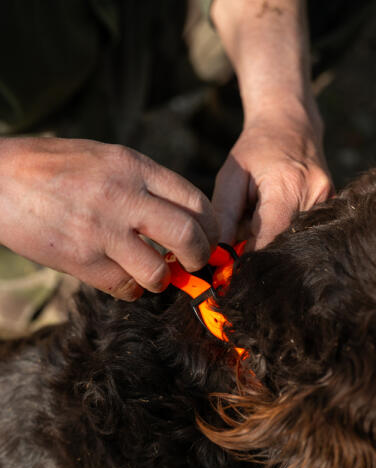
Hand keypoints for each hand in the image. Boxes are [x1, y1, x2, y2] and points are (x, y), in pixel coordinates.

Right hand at [0, 137, 218, 299]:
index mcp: (132, 166)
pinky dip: (131, 290)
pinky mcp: (80, 261)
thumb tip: (180, 216)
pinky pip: (125, 288)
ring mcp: (101, 231)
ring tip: (151, 272)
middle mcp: (122, 197)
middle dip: (199, 257)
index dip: (209, 226)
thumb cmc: (54, 167)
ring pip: (158, 272)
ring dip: (161, 279)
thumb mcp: (106, 158)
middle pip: (187, 236)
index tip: (206, 239)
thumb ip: (145, 183)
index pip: (195, 200)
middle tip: (193, 263)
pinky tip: (123, 278)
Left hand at [212, 110, 332, 249]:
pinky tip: (278, 212)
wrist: (291, 123)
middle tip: (244, 232)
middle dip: (260, 248)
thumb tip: (219, 256)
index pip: (268, 240)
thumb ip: (224, 218)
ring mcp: (329, 201)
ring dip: (273, 238)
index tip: (232, 265)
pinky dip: (286, 230)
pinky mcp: (333, 205)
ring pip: (293, 240)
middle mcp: (315, 196)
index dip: (249, 258)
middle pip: (283, 244)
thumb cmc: (255, 151)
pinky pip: (304, 230)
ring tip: (262, 215)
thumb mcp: (230, 178)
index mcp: (287, 187)